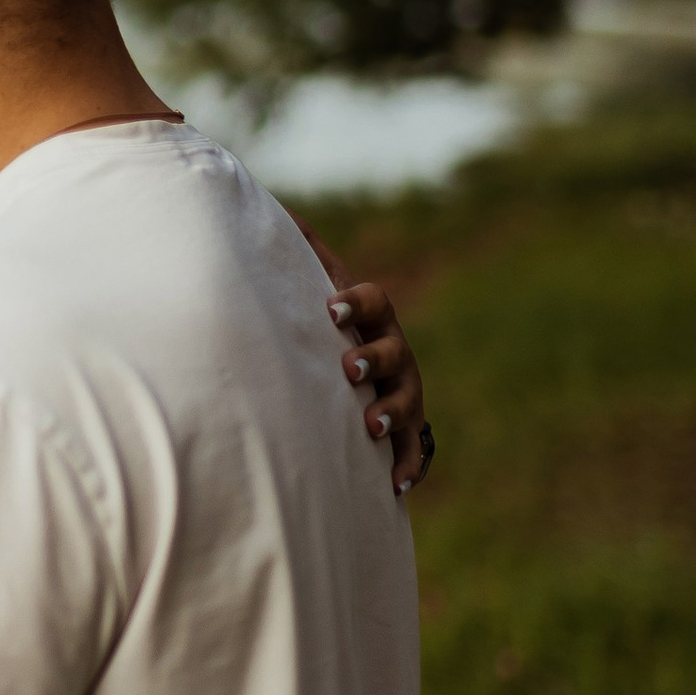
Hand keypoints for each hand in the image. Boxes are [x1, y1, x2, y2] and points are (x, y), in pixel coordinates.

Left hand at [297, 225, 434, 494]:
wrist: (348, 376)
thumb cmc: (320, 327)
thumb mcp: (310, 289)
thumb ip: (299, 253)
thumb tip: (278, 209)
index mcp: (368, 317)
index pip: (372, 299)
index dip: (354, 301)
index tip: (329, 307)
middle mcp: (393, 351)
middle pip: (394, 349)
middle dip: (374, 357)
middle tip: (347, 368)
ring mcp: (403, 391)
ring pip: (408, 399)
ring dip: (392, 411)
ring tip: (371, 425)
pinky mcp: (406, 430)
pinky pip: (417, 449)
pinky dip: (409, 464)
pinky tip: (396, 484)